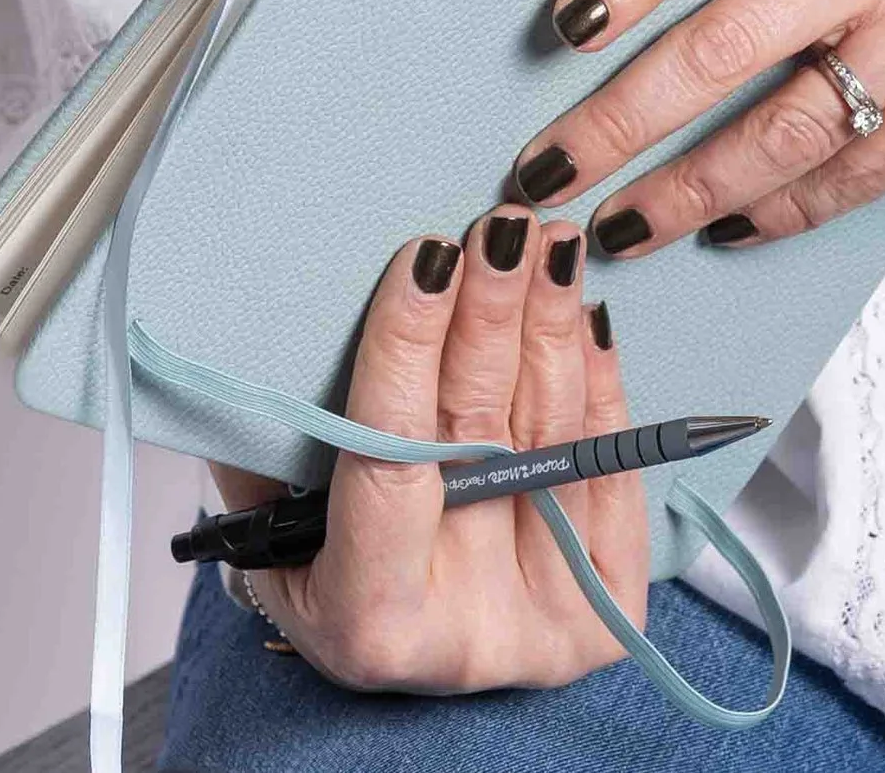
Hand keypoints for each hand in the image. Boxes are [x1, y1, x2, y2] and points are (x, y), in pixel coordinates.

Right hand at [206, 212, 647, 692]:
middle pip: (484, 434)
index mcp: (366, 618)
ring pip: (555, 437)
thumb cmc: (335, 574)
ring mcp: (542, 623)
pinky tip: (588, 315)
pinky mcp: (607, 611)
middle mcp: (461, 630)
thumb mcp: (276, 534)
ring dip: (553, 326)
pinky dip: (600, 383)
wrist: (422, 660)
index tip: (426, 254)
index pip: (390, 455)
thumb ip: (273, 452)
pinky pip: (611, 468)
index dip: (408, 349)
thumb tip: (274, 337)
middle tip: (504, 225)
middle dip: (493, 314)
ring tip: (551, 244)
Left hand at [506, 0, 884, 255]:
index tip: (561, 26)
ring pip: (782, 130)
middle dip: (619, 121)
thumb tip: (633, 7)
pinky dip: (782, 209)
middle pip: (724, 46)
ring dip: (686, 192)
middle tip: (544, 175)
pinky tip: (729, 229)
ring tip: (618, 228)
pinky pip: (855, 174)